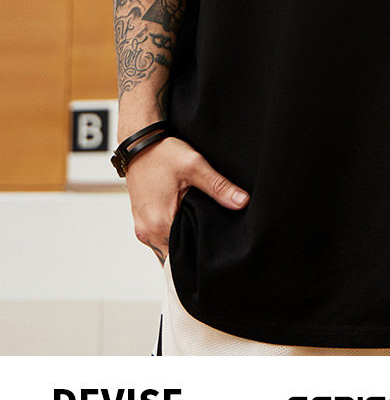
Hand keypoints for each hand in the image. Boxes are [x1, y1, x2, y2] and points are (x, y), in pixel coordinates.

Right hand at [124, 136, 248, 264]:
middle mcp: (147, 231)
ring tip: (199, 226)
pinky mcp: (141, 221)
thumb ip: (218, 186)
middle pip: (175, 254)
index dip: (201, 252)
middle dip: (194, 247)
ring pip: (167, 247)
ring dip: (182, 240)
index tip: (216, 246)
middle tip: (212, 234)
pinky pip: (159, 237)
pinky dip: (172, 232)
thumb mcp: (194, 166)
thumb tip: (242, 202)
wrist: (138, 143)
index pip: (183, 256)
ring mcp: (142, 228)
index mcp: (159, 223)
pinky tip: (185, 220)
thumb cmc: (162, 153)